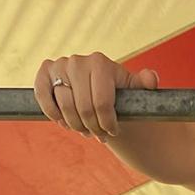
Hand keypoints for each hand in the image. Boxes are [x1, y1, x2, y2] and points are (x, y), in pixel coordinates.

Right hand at [33, 52, 158, 139]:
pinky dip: (52, 112)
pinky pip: (43, 95)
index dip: (107, 124)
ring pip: (64, 106)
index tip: (113, 131)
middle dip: (92, 127)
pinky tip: (62, 121)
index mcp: (100, 62)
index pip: (101, 103)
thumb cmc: (119, 94)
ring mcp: (60, 65)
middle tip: (99, 134)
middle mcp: (78, 60)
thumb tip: (151, 78)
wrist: (98, 92)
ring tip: (84, 128)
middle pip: (83, 108)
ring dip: (75, 125)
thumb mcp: (134, 92)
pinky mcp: (45, 72)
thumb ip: (146, 84)